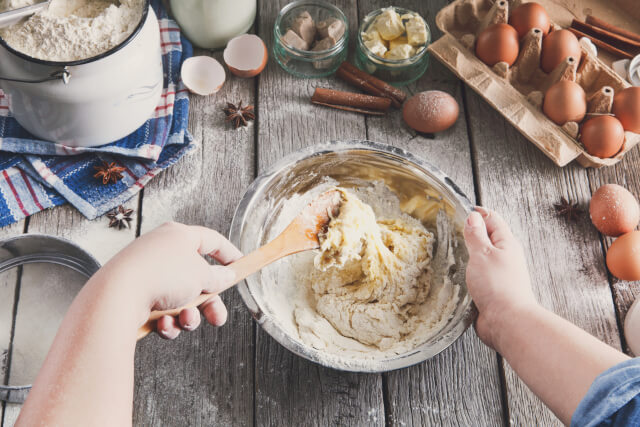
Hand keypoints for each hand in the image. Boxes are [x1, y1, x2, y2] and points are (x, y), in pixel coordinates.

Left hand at [93, 221, 241, 338]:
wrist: (118, 297)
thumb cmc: (161, 276)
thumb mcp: (201, 275)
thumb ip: (218, 277)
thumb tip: (225, 276)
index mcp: (178, 236)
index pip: (211, 240)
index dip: (229, 253)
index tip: (241, 265)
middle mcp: (163, 252)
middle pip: (197, 279)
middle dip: (208, 303)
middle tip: (217, 318)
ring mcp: (148, 274)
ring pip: (181, 299)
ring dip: (188, 315)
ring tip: (184, 320)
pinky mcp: (136, 296)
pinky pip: (162, 310)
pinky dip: (167, 320)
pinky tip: (163, 324)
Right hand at [463, 207, 537, 348]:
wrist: (507, 322)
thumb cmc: (497, 286)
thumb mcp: (482, 253)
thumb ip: (476, 235)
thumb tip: (473, 217)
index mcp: (506, 243)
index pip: (492, 219)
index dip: (476, 213)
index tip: (459, 210)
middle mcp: (504, 257)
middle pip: (486, 237)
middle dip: (469, 233)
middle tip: (450, 230)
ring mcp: (497, 274)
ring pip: (480, 258)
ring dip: (466, 254)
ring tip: (451, 251)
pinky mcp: (490, 290)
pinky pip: (477, 276)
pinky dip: (466, 272)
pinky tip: (455, 275)